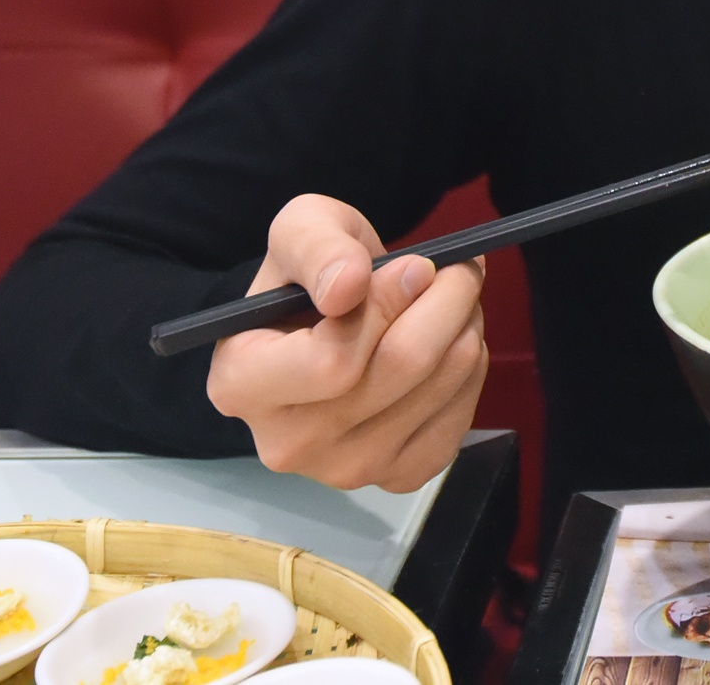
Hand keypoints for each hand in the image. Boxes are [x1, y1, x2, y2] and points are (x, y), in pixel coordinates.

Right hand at [206, 194, 488, 492]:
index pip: (333, 361)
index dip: (387, 303)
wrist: (329, 324)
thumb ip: (318, 247)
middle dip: (446, 303)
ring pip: (440, 387)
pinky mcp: (397, 478)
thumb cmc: (309, 277)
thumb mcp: (301, 231)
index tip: (415, 265)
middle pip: (400, 370)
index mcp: (240, 384)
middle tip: (458, 269)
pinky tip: (449, 343)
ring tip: (453, 299)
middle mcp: (285, 444)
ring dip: (464, 328)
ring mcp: (344, 471)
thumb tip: (348, 285)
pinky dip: (469, 369)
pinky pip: (460, 419)